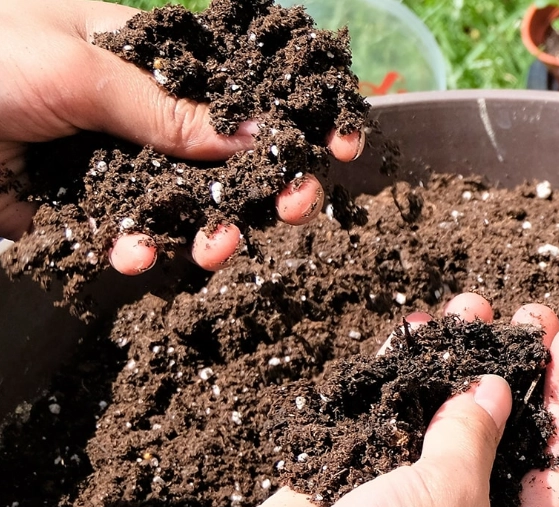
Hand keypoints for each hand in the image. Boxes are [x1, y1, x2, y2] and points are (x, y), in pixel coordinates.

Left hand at [0, 0, 363, 274]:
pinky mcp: (88, 215)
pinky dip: (138, 254)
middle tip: (297, 209)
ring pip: (191, 209)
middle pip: (231, 159)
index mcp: (153, 64)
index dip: (295, 117)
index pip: (243, 91)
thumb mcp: (81, 68)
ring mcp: (120, 170)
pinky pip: (134, 241)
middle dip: (268, 187)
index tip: (342, 145)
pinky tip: (127, 255)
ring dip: (211, 233)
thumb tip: (253, 137)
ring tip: (212, 252)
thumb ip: (168, 110)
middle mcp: (146, 119)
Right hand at [222, 293, 558, 506]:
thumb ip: (474, 442)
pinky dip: (402, 368)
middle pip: (510, 431)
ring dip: (461, 357)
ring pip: (447, 412)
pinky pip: (389, 408)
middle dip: (521, 368)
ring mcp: (407, 490)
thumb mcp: (446, 502)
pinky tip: (416, 329)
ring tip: (473, 304)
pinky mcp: (357, 469)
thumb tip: (495, 391)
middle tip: (531, 315)